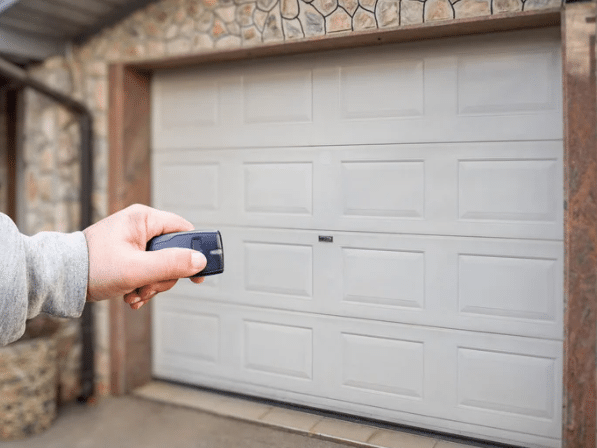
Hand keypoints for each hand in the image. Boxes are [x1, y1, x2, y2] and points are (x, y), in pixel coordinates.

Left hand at [83, 204, 206, 309]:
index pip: (184, 230)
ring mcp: (135, 242)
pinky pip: (149, 271)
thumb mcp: (137, 268)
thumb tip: (200, 261)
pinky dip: (143, 286)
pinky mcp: (129, 255)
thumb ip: (171, 264)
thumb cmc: (92, 266)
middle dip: (164, 276)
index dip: (194, 251)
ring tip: (136, 293)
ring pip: (162, 266)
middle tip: (149, 286)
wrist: (61, 279)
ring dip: (153, 285)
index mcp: (144, 219)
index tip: (198, 273)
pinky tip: (131, 294)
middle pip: (174, 253)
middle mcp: (141, 227)